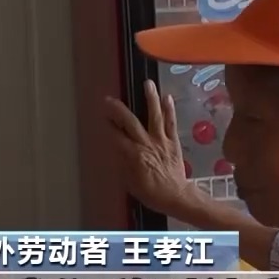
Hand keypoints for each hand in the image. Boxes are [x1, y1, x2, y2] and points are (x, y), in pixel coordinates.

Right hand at [104, 80, 192, 215]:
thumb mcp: (130, 183)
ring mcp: (161, 140)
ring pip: (154, 116)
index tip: (102, 116)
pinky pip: (171, 123)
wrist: (175, 195)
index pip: (116, 136)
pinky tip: (167, 96)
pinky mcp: (173, 140)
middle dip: (118, 109)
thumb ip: (123, 164)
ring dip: (150, 98)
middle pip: (130, 122)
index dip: (108, 125)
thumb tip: (118, 150)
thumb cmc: (151, 192)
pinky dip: (169, 109)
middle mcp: (146, 144)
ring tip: (148, 83)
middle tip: (109, 99)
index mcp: (133, 155)